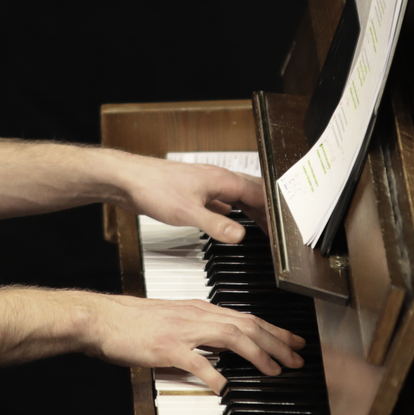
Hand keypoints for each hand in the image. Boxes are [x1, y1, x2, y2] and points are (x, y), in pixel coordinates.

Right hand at [77, 290, 304, 393]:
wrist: (101, 319)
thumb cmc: (131, 322)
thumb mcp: (172, 321)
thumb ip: (197, 334)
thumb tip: (219, 352)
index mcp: (198, 310)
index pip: (245, 317)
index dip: (273, 331)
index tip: (293, 342)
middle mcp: (195, 316)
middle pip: (246, 325)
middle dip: (276, 342)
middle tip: (297, 358)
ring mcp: (182, 330)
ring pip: (230, 337)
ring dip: (256, 354)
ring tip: (274, 370)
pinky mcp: (166, 347)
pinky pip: (195, 360)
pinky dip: (213, 373)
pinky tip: (224, 386)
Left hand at [114, 153, 268, 245]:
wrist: (127, 179)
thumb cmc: (153, 188)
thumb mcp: (188, 213)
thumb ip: (216, 225)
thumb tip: (239, 235)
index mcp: (222, 180)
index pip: (259, 195)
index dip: (275, 211)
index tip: (285, 226)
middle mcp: (216, 180)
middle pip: (251, 195)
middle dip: (267, 212)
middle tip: (278, 231)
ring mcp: (205, 185)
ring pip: (236, 198)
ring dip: (250, 212)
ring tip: (262, 226)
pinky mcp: (193, 192)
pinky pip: (221, 202)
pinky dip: (231, 213)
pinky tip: (229, 218)